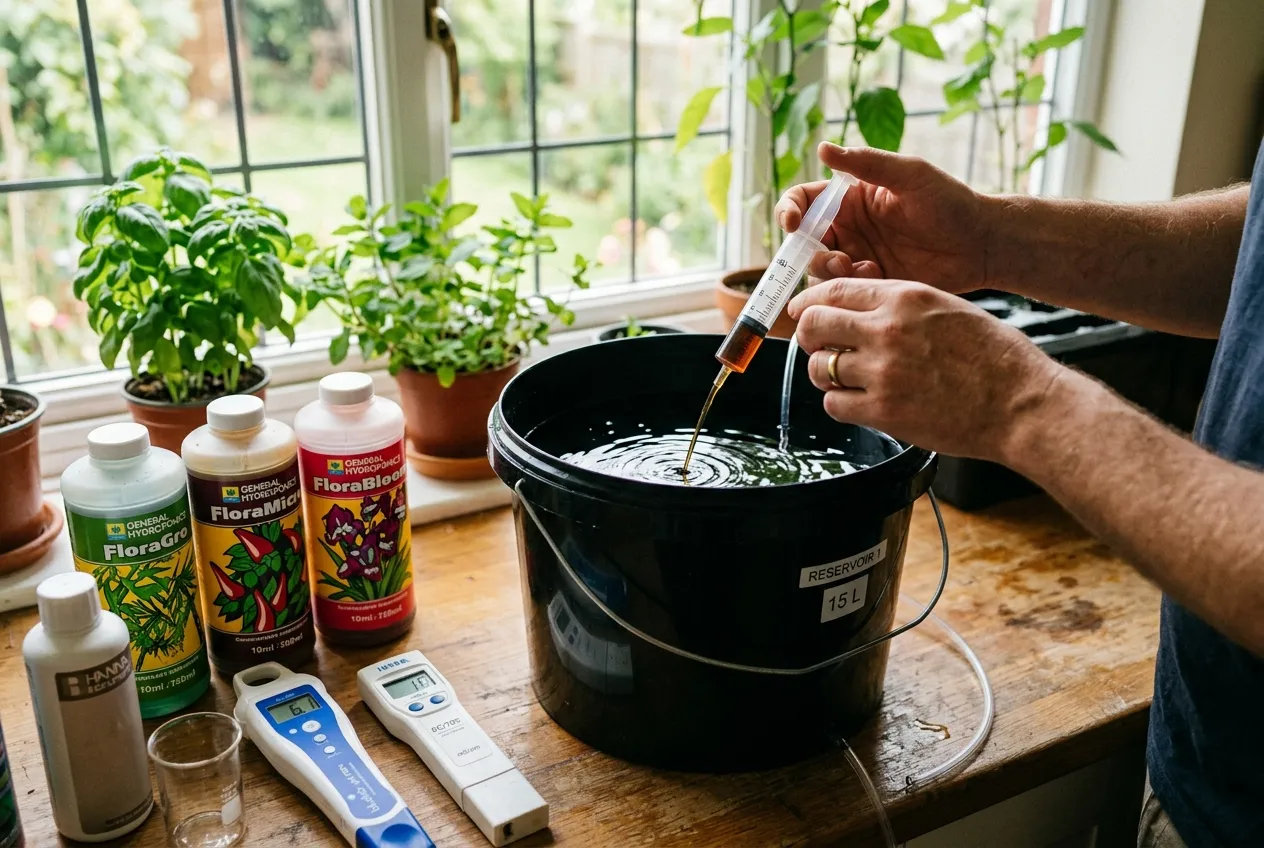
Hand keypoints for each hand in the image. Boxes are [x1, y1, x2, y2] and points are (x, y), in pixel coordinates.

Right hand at [776, 142, 992, 293]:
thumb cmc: (950, 202)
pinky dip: (851, 285)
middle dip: (809, 251)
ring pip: (819, 269)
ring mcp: (858, 256)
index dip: (788, 211)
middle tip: (838, 257)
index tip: (792, 224)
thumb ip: (865, 164)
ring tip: (860, 268)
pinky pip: (843, 289)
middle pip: (804, 240)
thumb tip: (822, 147)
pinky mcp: (871, 283)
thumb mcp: (909, 176)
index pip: (803, 201)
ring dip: (829, 271)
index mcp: (850, 198)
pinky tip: (877, 277)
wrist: (981, 244)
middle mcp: (849, 227)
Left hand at [787, 277, 1064, 460]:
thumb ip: (899, 306)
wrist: (1022, 402)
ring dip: (825, 373)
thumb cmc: (995, 357)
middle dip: (809, 337)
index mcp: (905, 297)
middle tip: (818, 347)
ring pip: (819, 367)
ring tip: (844, 379)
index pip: (833, 290)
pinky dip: (840, 404)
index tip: (803, 313)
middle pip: (813, 325)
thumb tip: (857, 310)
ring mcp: (883, 372)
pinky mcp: (884, 411)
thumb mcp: (947, 308)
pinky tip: (859, 402)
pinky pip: (834, 404)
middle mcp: (888, 330)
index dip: (809, 303)